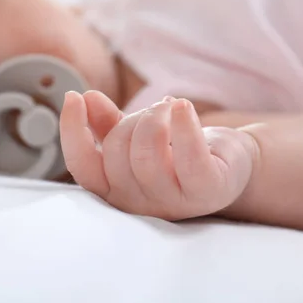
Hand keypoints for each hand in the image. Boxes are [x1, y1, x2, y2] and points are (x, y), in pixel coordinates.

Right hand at [59, 90, 258, 220]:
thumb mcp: (139, 137)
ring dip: (156, 117)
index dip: (72, 132)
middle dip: (133, 119)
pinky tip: (182, 105)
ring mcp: (174, 202)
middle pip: (116, 152)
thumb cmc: (177, 150)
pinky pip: (189, 157)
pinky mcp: (208, 191)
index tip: (73, 97)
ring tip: (172, 107)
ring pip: (146, 154)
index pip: (83, 168)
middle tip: (157, 109)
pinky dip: (184, 124)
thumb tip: (84, 98)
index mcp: (117, 191)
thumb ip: (107, 123)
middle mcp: (141, 204)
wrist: (230, 166)